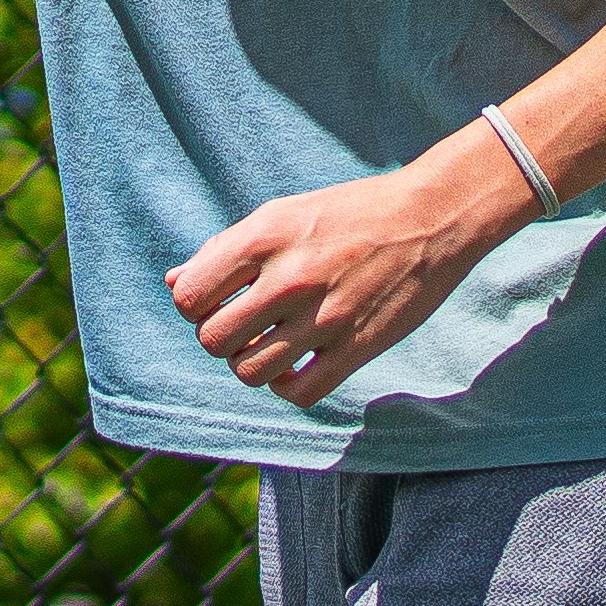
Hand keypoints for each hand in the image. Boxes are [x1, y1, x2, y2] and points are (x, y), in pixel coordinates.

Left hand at [168, 134, 537, 410]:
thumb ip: (224, 249)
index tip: (218, 301)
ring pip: (249, 372)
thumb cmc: (348, 213)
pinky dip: (287, 386)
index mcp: (265, 237)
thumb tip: (174, 284)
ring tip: (270, 344)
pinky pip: (299, 392)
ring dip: (251, 364)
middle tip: (245, 325)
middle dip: (221, 337)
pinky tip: (296, 365)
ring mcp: (326, 316)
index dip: (194, 306)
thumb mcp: (281, 215)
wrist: (431, 216)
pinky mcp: (358, 346)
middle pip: (213, 340)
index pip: (189, 297)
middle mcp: (291, 278)